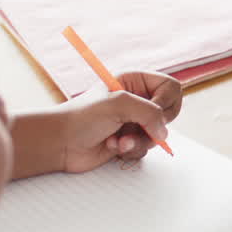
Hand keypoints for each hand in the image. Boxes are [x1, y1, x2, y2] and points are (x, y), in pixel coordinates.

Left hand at [60, 71, 182, 172]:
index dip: (165, 102)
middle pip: (168, 112)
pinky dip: (132, 150)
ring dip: (139, 140)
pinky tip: (113, 146)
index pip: (170, 88)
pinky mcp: (130, 140)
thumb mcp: (119, 104)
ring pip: (158, 134)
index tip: (153, 112)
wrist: (61, 143)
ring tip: (118, 140)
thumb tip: (164, 132)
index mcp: (135, 81)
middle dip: (153, 125)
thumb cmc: (83, 117)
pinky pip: (147, 148)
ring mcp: (134, 121)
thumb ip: (149, 112)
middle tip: (136, 127)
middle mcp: (137, 100)